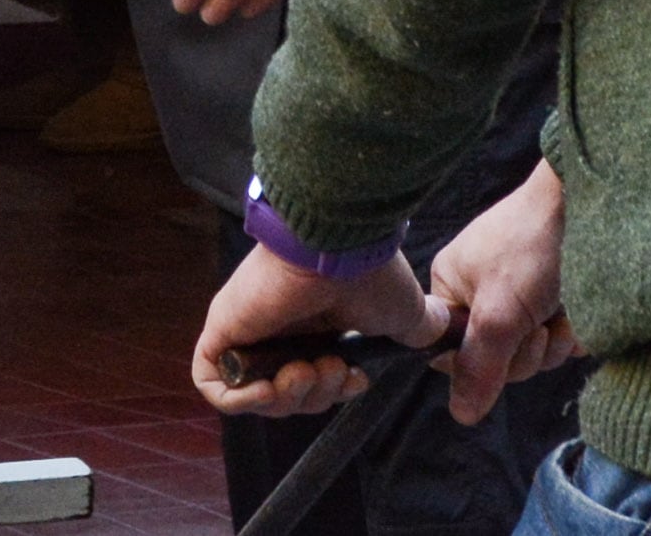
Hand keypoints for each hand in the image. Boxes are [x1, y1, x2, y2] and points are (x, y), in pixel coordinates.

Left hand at [194, 241, 445, 417]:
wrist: (337, 250)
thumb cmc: (370, 275)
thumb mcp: (404, 315)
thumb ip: (415, 331)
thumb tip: (436, 341)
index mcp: (316, 326)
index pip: (315, 382)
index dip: (336, 394)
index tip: (355, 379)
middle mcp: (279, 328)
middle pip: (288, 395)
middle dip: (317, 398)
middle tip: (332, 369)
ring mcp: (248, 330)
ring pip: (256, 395)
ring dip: (291, 398)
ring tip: (310, 368)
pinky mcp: (221, 331)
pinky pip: (213, 384)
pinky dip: (241, 401)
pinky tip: (272, 387)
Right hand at [425, 160, 578, 426]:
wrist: (591, 200)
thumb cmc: (534, 244)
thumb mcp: (501, 310)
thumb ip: (479, 365)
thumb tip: (459, 415)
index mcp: (452, 287)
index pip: (456, 353)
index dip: (486, 362)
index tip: (506, 342)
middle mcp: (482, 292)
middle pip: (500, 359)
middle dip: (528, 352)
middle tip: (541, 325)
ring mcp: (522, 294)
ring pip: (536, 353)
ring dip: (556, 342)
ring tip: (565, 312)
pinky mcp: (556, 295)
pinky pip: (562, 337)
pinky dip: (575, 331)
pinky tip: (581, 310)